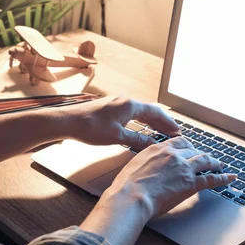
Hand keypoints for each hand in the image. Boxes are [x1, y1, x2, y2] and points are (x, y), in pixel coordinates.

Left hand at [61, 97, 180, 150]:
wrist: (67, 121)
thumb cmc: (90, 128)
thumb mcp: (117, 137)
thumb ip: (137, 140)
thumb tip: (152, 143)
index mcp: (129, 105)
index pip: (155, 112)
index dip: (167, 122)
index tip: (177, 131)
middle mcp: (125, 101)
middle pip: (149, 111)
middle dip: (162, 122)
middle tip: (172, 132)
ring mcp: (116, 103)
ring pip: (139, 112)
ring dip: (151, 121)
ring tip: (160, 131)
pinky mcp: (109, 108)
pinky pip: (130, 113)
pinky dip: (140, 121)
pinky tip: (140, 128)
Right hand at [99, 136, 237, 220]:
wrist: (131, 197)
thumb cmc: (127, 186)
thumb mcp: (134, 165)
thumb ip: (145, 161)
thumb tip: (146, 166)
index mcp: (158, 148)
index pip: (179, 141)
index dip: (188, 145)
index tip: (191, 147)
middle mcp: (174, 155)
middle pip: (194, 150)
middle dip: (202, 154)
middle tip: (207, 158)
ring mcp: (184, 168)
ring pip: (205, 161)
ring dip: (214, 162)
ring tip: (220, 164)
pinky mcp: (190, 183)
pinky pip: (211, 179)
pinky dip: (224, 178)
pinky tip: (231, 178)